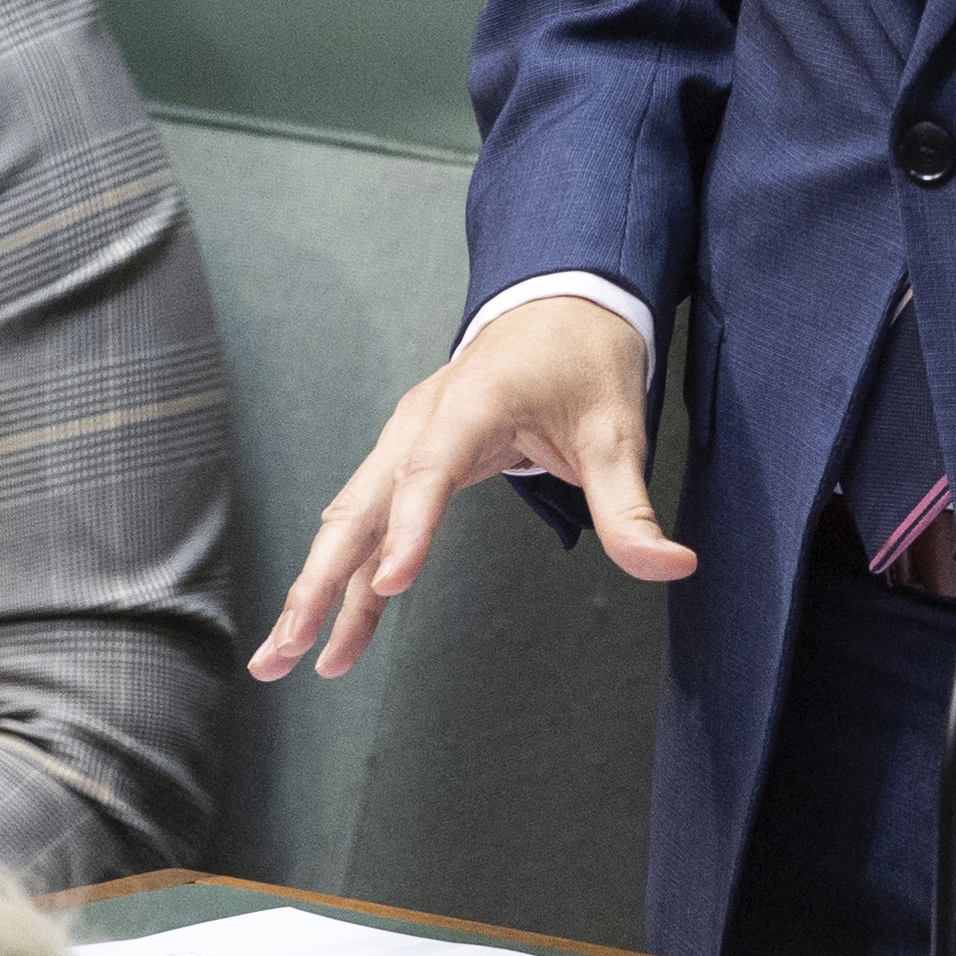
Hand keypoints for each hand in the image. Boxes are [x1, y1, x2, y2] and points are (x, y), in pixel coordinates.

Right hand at [247, 297, 693, 682]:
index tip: (393, 584)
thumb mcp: (617, 430)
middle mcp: (422, 420)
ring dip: (316, 587)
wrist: (559, 299)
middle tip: (285, 647)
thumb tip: (673, 566)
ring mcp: (408, 439)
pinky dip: (349, 573)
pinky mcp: (411, 457)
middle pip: (361, 506)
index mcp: (472, 401)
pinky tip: (327, 626)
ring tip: (282, 656)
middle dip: (319, 581)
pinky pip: (373, 522)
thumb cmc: (585, 357)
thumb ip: (631, 506)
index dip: (411, 528)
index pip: (430, 470)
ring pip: (351, 520)